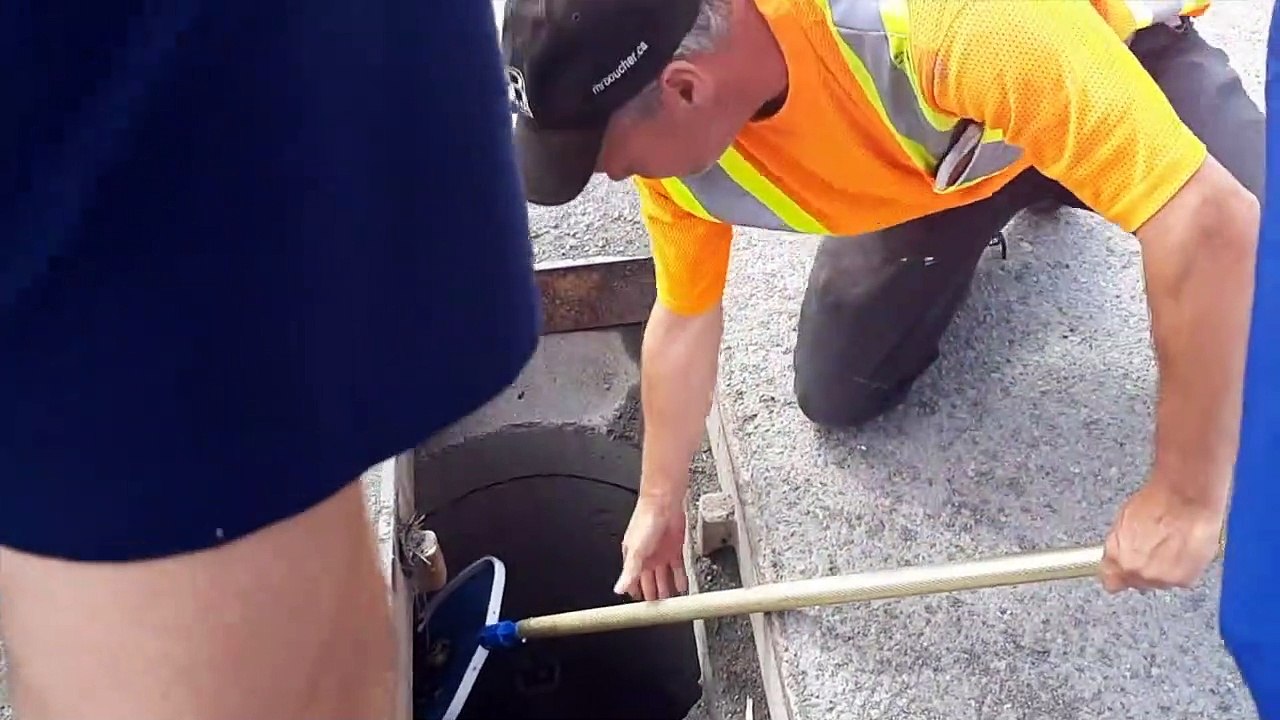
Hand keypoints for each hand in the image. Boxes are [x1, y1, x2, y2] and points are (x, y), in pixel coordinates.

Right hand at [613, 491, 688, 600]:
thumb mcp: (636, 550)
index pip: (633, 581)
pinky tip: (682, 587)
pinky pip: (677, 568)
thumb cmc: (646, 520)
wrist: (664, 502)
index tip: (640, 609)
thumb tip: (618, 589)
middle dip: (651, 594)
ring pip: (663, 576)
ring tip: (670, 603)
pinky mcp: (675, 549)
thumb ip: (630, 571)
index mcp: (633, 557)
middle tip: (656, 609)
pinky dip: (679, 579)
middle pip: (649, 581)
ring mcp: (661, 553)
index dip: (636, 594)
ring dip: (666, 588)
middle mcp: (647, 557)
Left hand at [1099, 477, 1224, 592]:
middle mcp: (1137, 572)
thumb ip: (1118, 545)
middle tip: (1154, 551)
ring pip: (1160, 582)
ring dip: (1164, 569)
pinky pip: (1180, 579)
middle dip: (1144, 569)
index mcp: (1117, 558)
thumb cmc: (1156, 502)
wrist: (1185, 498)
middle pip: (1138, 582)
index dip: (1118, 575)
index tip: (1122, 572)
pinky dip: (1183, 569)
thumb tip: (1116, 555)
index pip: (1110, 582)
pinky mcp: (1184, 579)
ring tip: (1172, 546)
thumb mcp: (1123, 521)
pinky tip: (1184, 550)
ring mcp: (1161, 578)